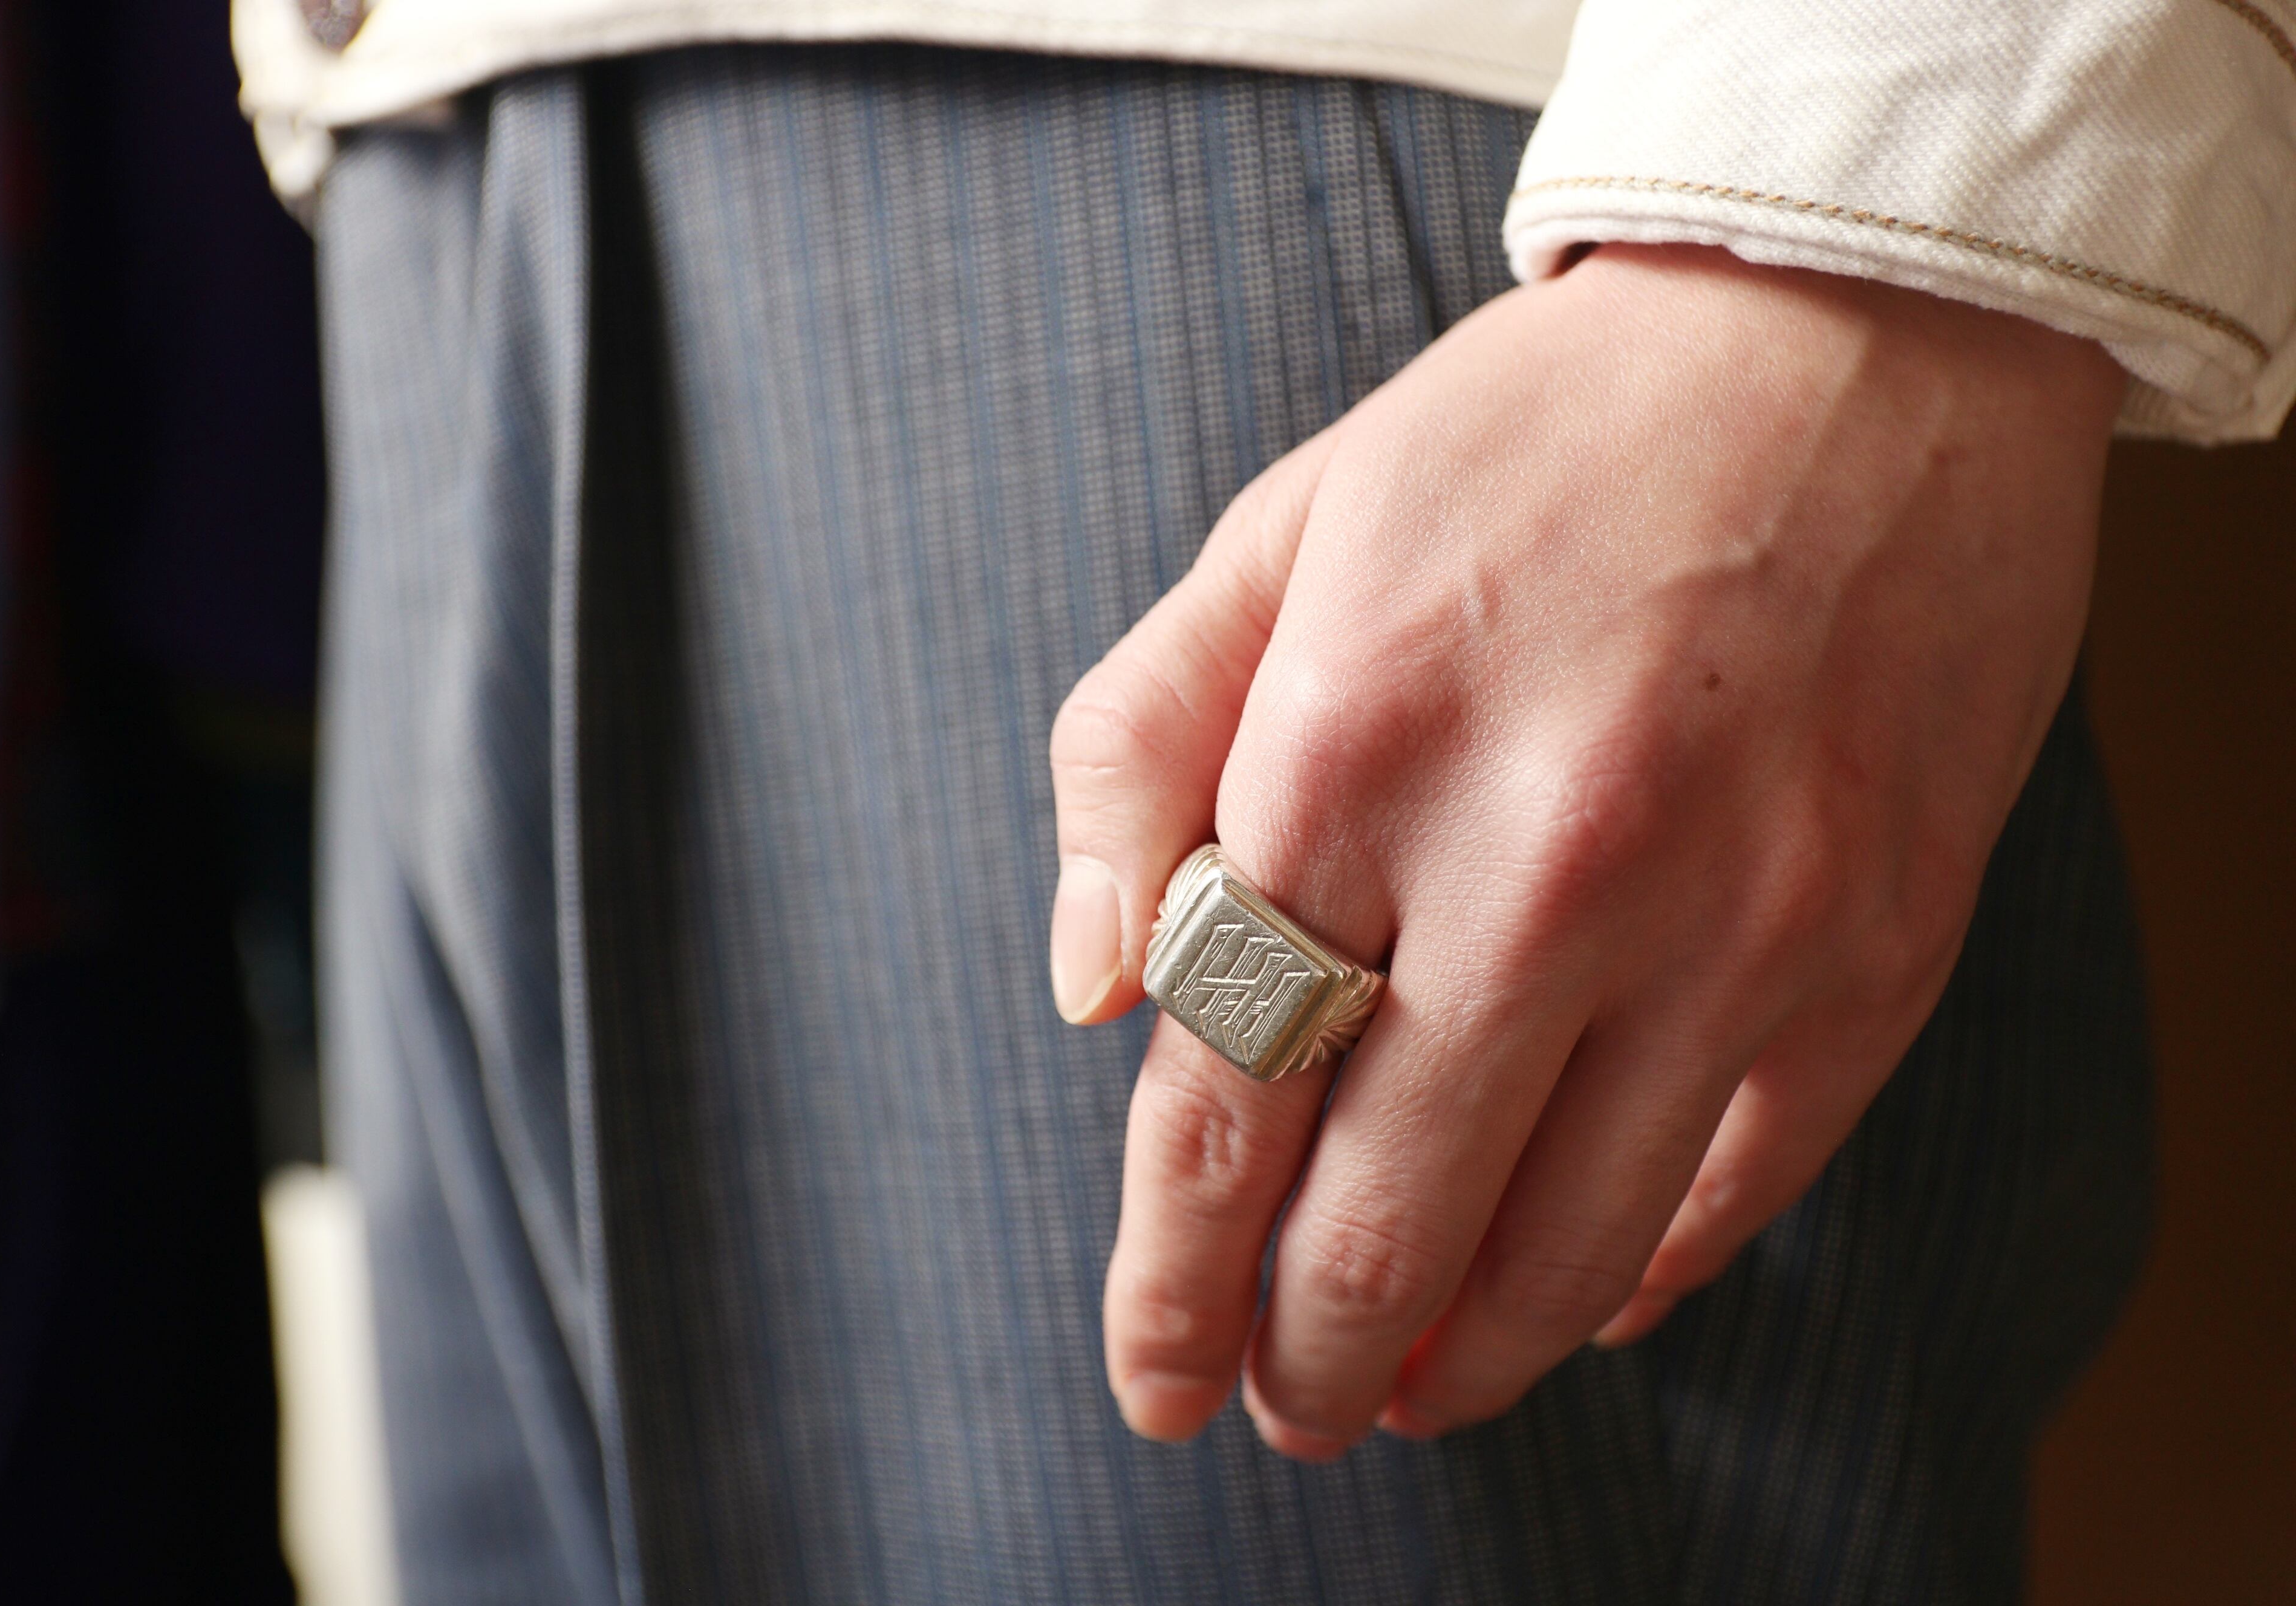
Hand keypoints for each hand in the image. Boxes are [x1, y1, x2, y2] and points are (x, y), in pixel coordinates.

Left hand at [1046, 243, 2123, 1456]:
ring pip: (1563, 1248)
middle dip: (1300, 1355)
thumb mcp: (1276, 535)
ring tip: (1398, 1392)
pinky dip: (1638, 1280)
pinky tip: (1571, 1303)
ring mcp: (1736, 914)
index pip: (1222, 1093)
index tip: (1150, 1376)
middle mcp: (1547, 851)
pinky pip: (1736, 1186)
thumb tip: (1094, 992)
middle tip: (1272, 1411)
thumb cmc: (1529, 441)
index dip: (1168, 1276)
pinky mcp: (1876, 946)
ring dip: (1457, 1361)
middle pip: (1382, 1212)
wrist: (1852, 332)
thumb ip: (1135, 754)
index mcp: (1357, 740)